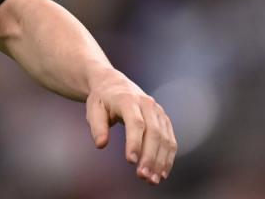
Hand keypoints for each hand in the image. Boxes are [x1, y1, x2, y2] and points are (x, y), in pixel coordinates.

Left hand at [86, 68, 177, 184]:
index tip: (131, 161)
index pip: (135, 123)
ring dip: (161, 161)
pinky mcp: (164, 120)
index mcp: (128, 99)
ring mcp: (158, 112)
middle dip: (150, 157)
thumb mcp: (93, 109)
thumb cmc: (102, 99)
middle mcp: (147, 104)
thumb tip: (101, 145)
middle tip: (143, 177)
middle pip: (154, 133)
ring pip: (165, 139)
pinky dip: (168, 158)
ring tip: (152, 180)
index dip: (135, 143)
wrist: (114, 84)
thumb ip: (97, 127)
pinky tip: (161, 173)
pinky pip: (170, 140)